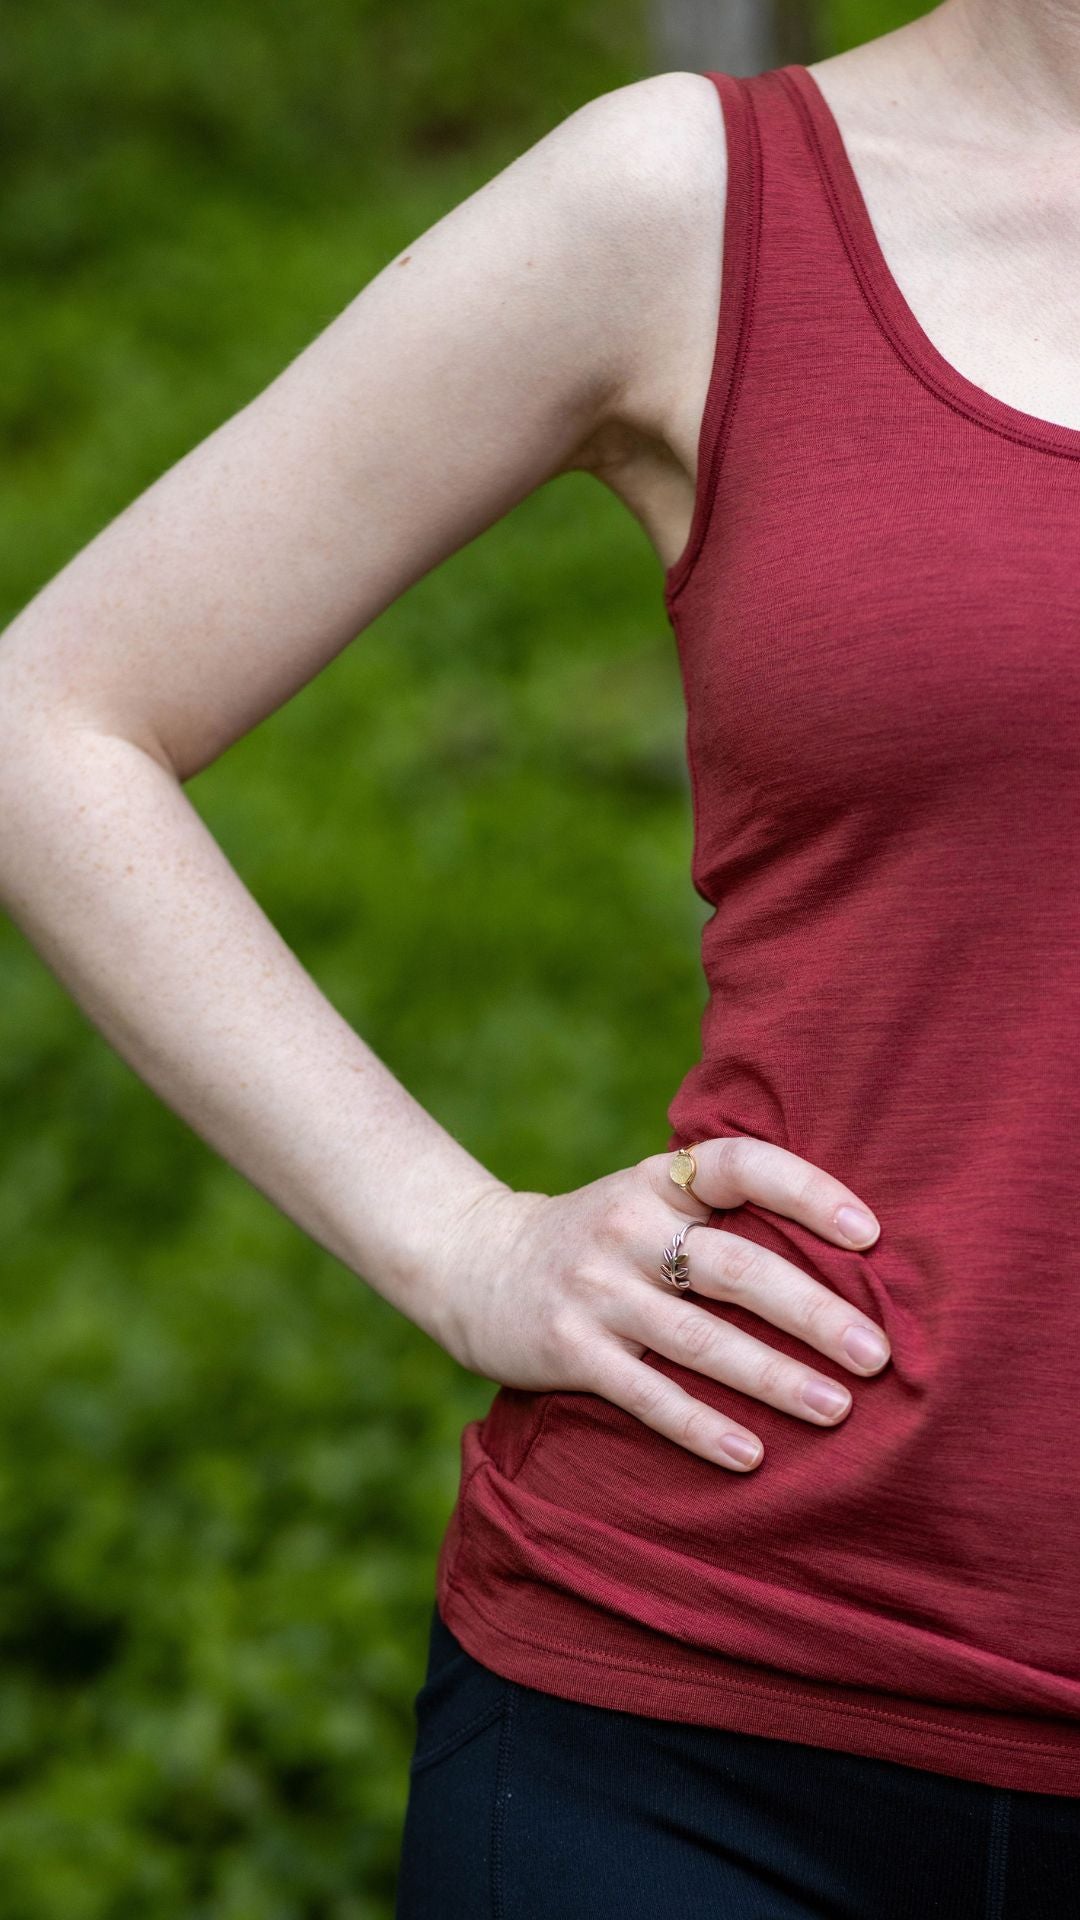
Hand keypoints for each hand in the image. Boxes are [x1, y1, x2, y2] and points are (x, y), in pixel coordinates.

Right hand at [436, 1136, 889, 1471]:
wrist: (474, 1265)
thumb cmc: (597, 1240)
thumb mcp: (645, 1201)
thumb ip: (719, 1214)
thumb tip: (846, 1255)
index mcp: (658, 1181)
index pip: (740, 1166)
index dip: (807, 1190)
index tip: (868, 1232)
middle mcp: (628, 1226)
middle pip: (735, 1266)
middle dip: (813, 1312)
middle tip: (879, 1352)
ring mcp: (596, 1289)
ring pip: (699, 1338)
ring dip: (773, 1376)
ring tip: (837, 1407)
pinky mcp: (569, 1348)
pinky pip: (647, 1394)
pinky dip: (700, 1426)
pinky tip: (751, 1453)